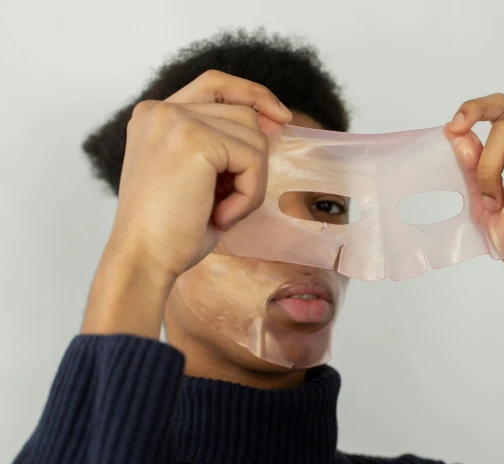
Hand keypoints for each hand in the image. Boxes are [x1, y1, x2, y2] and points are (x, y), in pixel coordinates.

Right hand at [82, 70, 291, 337]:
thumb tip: (274, 124)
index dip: (252, 94)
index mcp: (155, 116)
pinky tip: (221, 216)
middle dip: (251, 161)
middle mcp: (160, 110)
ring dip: (250, 183)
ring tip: (221, 212)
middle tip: (226, 203)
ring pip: (254, 137)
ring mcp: (176, 120)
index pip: (215, 84)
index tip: (282, 117)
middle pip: (243, 114)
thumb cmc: (169, 231)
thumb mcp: (197, 177)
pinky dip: (249, 195)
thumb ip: (225, 146)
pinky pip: (253, 160)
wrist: (142, 260)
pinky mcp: (195, 139)